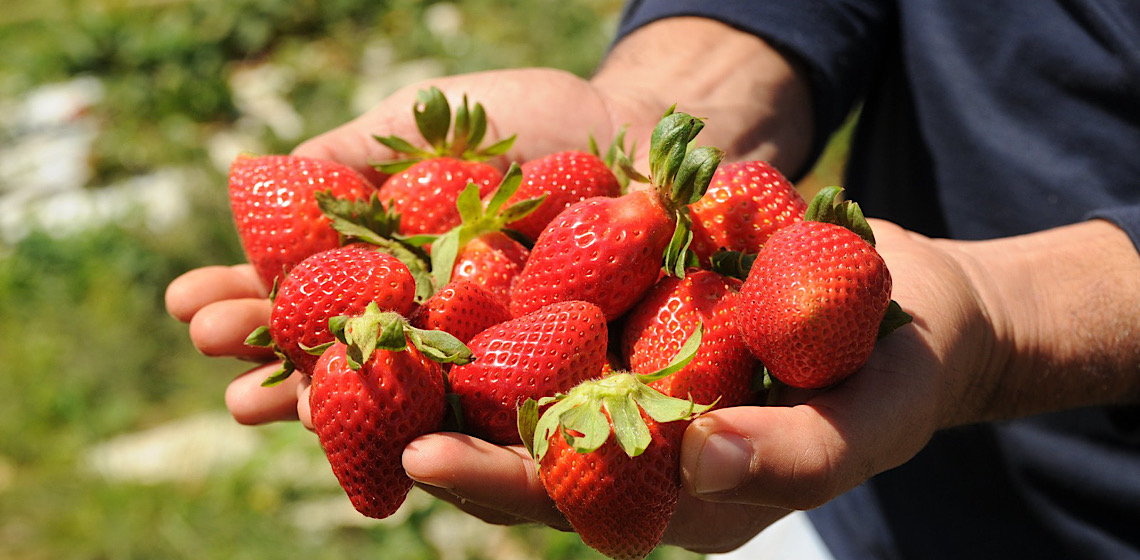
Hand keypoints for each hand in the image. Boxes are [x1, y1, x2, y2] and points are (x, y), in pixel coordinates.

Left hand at [398, 219, 1004, 553]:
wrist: (911, 303)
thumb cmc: (898, 377)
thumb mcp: (873, 420)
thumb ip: (798, 453)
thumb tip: (703, 459)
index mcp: (684, 497)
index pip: (575, 504)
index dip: (502, 484)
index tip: (426, 458)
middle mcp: (643, 449)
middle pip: (524, 448)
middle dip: (440, 423)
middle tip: (353, 392)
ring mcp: (635, 381)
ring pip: (527, 380)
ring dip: (449, 361)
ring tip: (368, 333)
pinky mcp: (635, 319)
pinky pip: (559, 310)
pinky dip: (501, 293)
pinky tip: (443, 258)